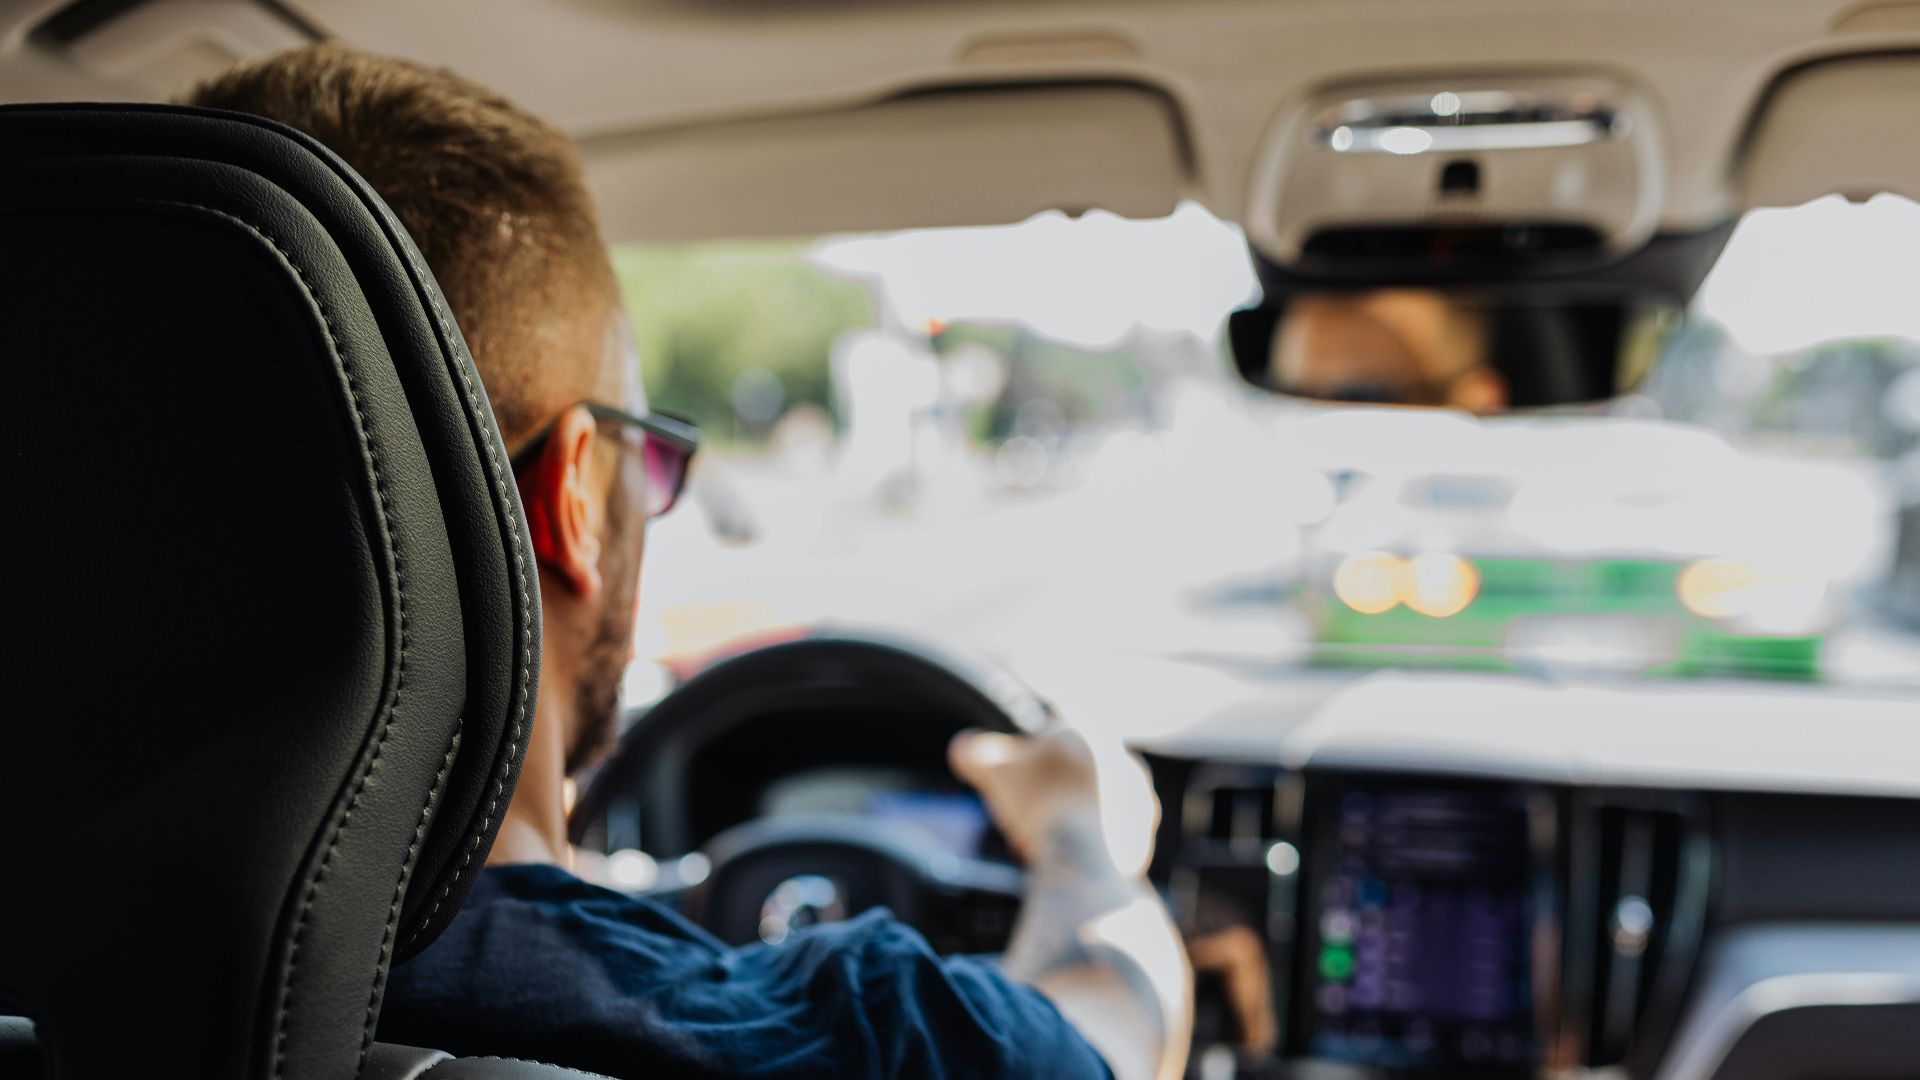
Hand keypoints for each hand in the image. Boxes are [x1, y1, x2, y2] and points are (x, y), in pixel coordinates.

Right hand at [949, 722, 1158, 878]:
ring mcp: (1138, 798)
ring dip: (1066, 816)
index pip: (1055, 729)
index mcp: (1091, 731)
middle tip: (1023, 814)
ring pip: (1091, 804)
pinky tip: (1062, 857)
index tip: (1016, 777)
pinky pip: (1106, 835)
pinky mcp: (1143, 834)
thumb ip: (975, 753)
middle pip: (1075, 771)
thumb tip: (962, 748)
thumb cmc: (1040, 802)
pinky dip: (1083, 843)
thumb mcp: (993, 769)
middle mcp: (1123, 758)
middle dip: (1048, 790)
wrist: (1085, 854)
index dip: (1029, 752)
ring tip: (1038, 841)